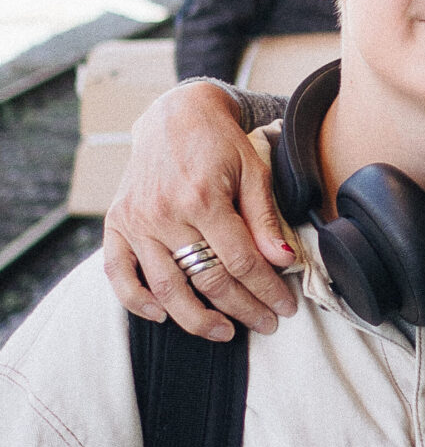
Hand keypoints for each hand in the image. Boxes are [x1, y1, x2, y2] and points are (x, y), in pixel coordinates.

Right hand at [103, 81, 298, 340]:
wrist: (175, 114)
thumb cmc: (220, 143)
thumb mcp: (253, 170)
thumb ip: (264, 218)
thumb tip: (283, 261)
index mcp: (203, 198)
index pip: (241, 262)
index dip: (267, 290)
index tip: (285, 308)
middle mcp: (165, 213)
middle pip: (207, 280)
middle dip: (242, 309)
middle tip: (266, 324)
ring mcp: (136, 220)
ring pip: (166, 288)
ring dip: (196, 319)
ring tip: (224, 332)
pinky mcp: (116, 222)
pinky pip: (118, 273)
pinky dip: (136, 301)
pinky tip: (162, 315)